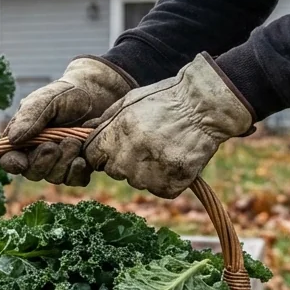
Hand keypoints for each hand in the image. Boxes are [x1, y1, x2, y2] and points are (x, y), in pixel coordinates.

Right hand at [0, 56, 134, 184]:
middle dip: (43, 161)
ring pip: (53, 178)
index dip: (13, 164)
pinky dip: (76, 172)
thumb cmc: (69, 94)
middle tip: (54, 145)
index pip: (9, 158)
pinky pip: (74, 180)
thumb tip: (12, 139)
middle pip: (31, 172)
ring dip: (62, 163)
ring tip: (74, 142)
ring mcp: (59, 161)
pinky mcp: (79, 166)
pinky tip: (82, 159)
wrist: (101, 94)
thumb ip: (29, 117)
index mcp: (23, 137)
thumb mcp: (47, 99)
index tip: (22, 162)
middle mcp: (38, 153)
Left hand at [84, 53, 253, 197]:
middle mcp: (130, 156)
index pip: (93, 157)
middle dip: (124, 161)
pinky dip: (166, 180)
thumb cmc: (165, 100)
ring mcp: (151, 172)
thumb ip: (105, 120)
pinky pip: (160, 189)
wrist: (206, 107)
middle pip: (114, 171)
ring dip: (146, 171)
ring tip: (163, 149)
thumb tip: (83, 132)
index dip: (102, 152)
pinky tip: (175, 160)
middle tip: (146, 144)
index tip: (115, 147)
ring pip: (137, 181)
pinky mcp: (171, 184)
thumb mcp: (129, 101)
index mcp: (116, 135)